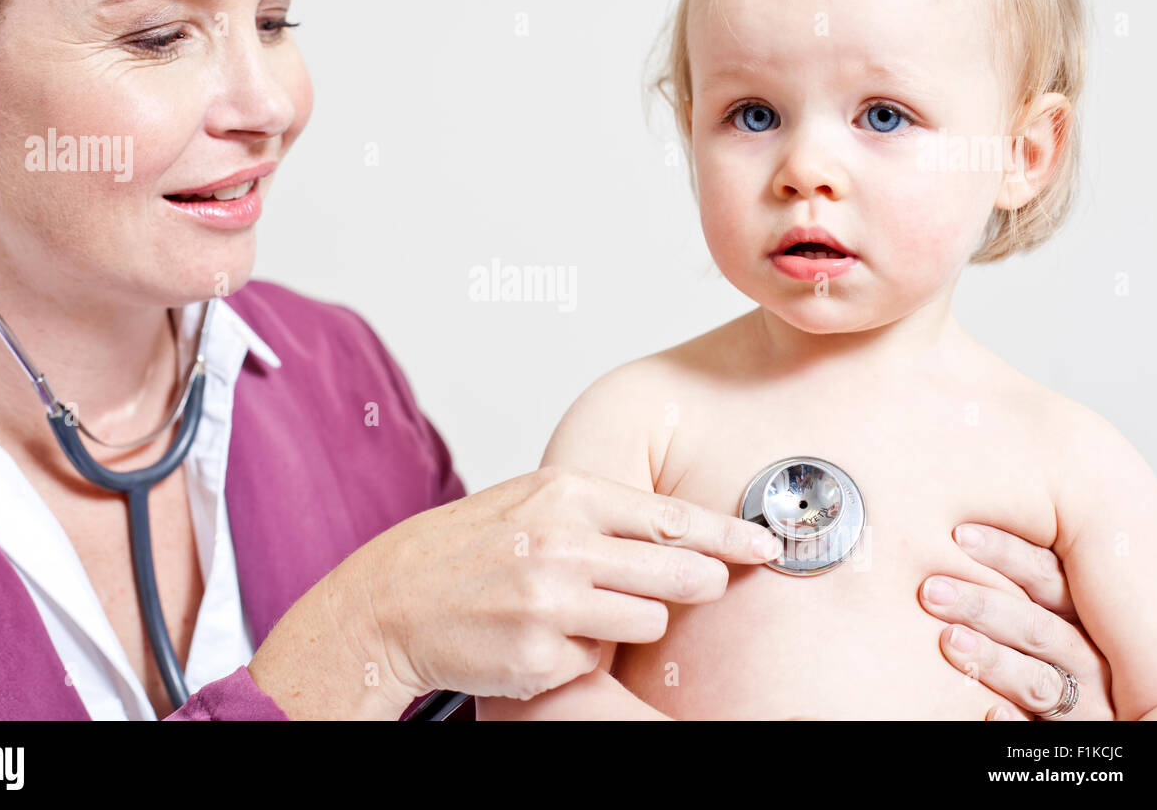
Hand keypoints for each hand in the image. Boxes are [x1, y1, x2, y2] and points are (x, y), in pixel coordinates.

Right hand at [349, 465, 781, 702]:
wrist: (391, 601)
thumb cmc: (463, 549)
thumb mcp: (529, 501)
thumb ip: (597, 510)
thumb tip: (675, 527)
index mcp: (563, 495)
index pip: (671, 516)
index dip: (729, 534)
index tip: (765, 545)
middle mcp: (562, 545)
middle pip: (678, 571)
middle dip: (702, 581)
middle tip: (708, 584)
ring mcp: (551, 604)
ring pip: (648, 622)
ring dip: (631, 621)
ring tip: (582, 609)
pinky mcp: (540, 658)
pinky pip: (597, 662)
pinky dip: (581, 655)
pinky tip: (540, 637)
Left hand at [919, 523, 1112, 719]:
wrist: (1088, 717)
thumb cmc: (1055, 653)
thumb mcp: (1053, 616)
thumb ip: (1021, 588)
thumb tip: (955, 536)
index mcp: (1083, 619)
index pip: (1050, 578)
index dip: (1008, 554)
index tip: (958, 535)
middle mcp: (1089, 659)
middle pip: (1039, 627)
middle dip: (985, 605)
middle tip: (932, 589)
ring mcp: (1083, 703)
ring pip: (1039, 680)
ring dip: (994, 659)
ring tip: (949, 641)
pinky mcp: (1067, 736)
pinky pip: (1038, 733)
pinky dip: (1015, 722)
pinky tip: (989, 710)